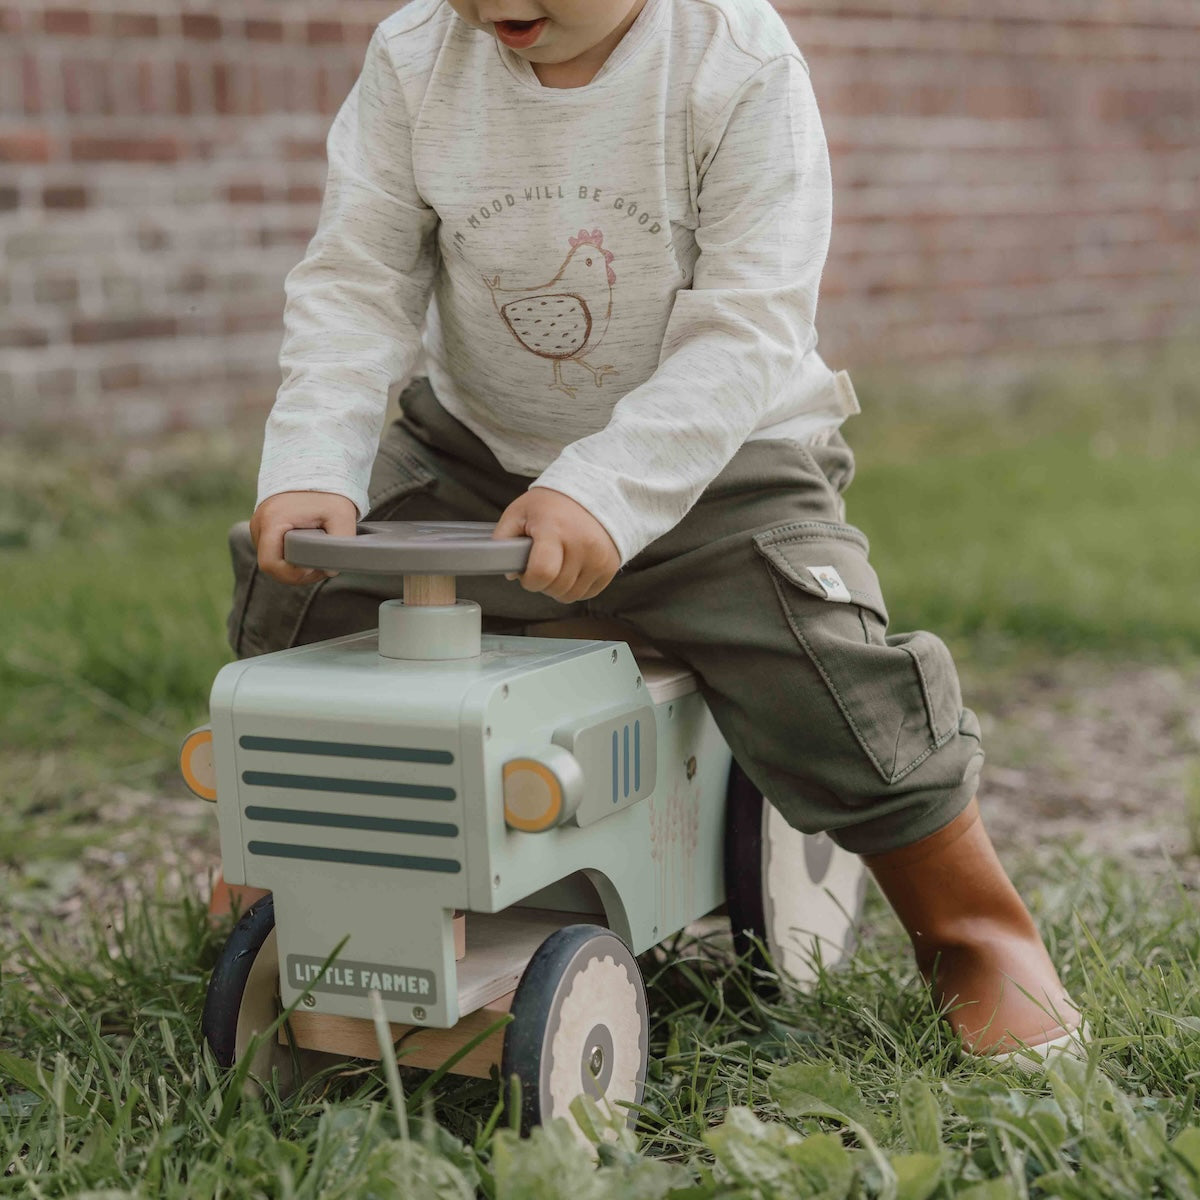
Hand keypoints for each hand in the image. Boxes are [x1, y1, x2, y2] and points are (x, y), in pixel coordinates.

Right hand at [249, 491, 357, 585]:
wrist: (317, 467)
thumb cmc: (329, 492)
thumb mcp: (342, 516)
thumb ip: (340, 545)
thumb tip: (330, 570)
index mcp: (272, 521)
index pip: (271, 565)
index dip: (293, 574)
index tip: (314, 568)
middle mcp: (259, 523)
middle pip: (270, 564)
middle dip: (295, 573)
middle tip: (320, 568)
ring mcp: (258, 524)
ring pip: (271, 558)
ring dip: (292, 565)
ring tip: (316, 558)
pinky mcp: (263, 525)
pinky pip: (273, 549)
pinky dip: (289, 555)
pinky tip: (308, 551)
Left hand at [493, 488, 619, 603]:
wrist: (592, 492)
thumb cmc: (552, 504)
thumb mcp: (518, 512)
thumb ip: (503, 539)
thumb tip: (510, 572)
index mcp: (555, 529)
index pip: (542, 573)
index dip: (529, 579)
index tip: (528, 570)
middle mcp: (582, 544)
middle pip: (555, 588)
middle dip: (543, 582)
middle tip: (542, 561)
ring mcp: (599, 557)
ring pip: (571, 596)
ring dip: (559, 586)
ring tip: (558, 563)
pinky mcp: (610, 566)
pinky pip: (587, 593)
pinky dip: (576, 586)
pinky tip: (572, 567)